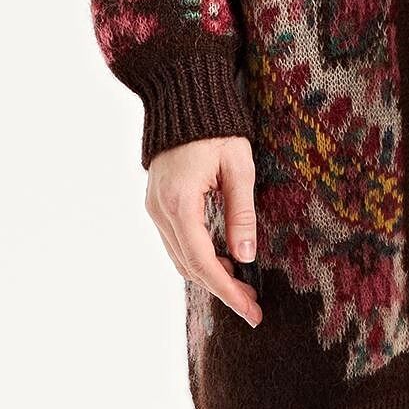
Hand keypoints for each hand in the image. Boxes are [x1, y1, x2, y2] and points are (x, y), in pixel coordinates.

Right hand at [146, 136, 261, 328]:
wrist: (181, 97)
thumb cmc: (215, 128)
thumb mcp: (239, 168)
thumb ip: (242, 213)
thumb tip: (246, 256)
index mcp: (179, 203)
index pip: (204, 262)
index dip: (228, 291)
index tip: (251, 311)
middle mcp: (160, 211)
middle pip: (191, 267)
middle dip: (223, 290)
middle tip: (253, 306)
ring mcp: (155, 209)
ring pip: (181, 260)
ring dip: (211, 277)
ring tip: (243, 288)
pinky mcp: (157, 205)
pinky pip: (177, 244)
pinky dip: (199, 260)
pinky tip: (224, 262)